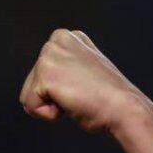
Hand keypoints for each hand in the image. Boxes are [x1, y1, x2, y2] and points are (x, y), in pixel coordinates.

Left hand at [19, 29, 152, 133]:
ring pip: (28, 97)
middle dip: (51, 98)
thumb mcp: (83, 72)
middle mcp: (56, 41)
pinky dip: (48, 114)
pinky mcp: (45, 74)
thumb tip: (54, 77)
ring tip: (76, 97)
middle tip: (80, 93)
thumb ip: (66, 68)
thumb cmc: (108, 98)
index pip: (40, 75)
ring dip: (50, 106)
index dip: (59, 90)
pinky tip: (70, 103)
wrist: (124, 109)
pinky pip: (30, 107)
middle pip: (30, 85)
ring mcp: (49, 55)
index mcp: (66, 38)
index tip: (83, 86)